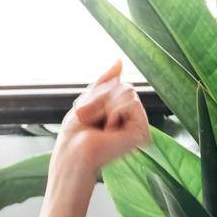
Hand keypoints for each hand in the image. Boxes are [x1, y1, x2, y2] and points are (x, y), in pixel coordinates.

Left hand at [52, 57, 151, 178]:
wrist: (73, 155)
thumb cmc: (74, 136)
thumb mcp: (88, 101)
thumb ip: (105, 82)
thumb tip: (120, 61)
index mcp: (120, 115)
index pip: (118, 86)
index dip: (98, 94)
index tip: (84, 114)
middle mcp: (132, 121)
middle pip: (125, 87)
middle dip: (102, 98)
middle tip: (91, 120)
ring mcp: (138, 127)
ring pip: (129, 92)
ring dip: (105, 105)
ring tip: (100, 127)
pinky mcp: (142, 132)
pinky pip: (131, 102)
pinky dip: (114, 111)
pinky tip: (109, 131)